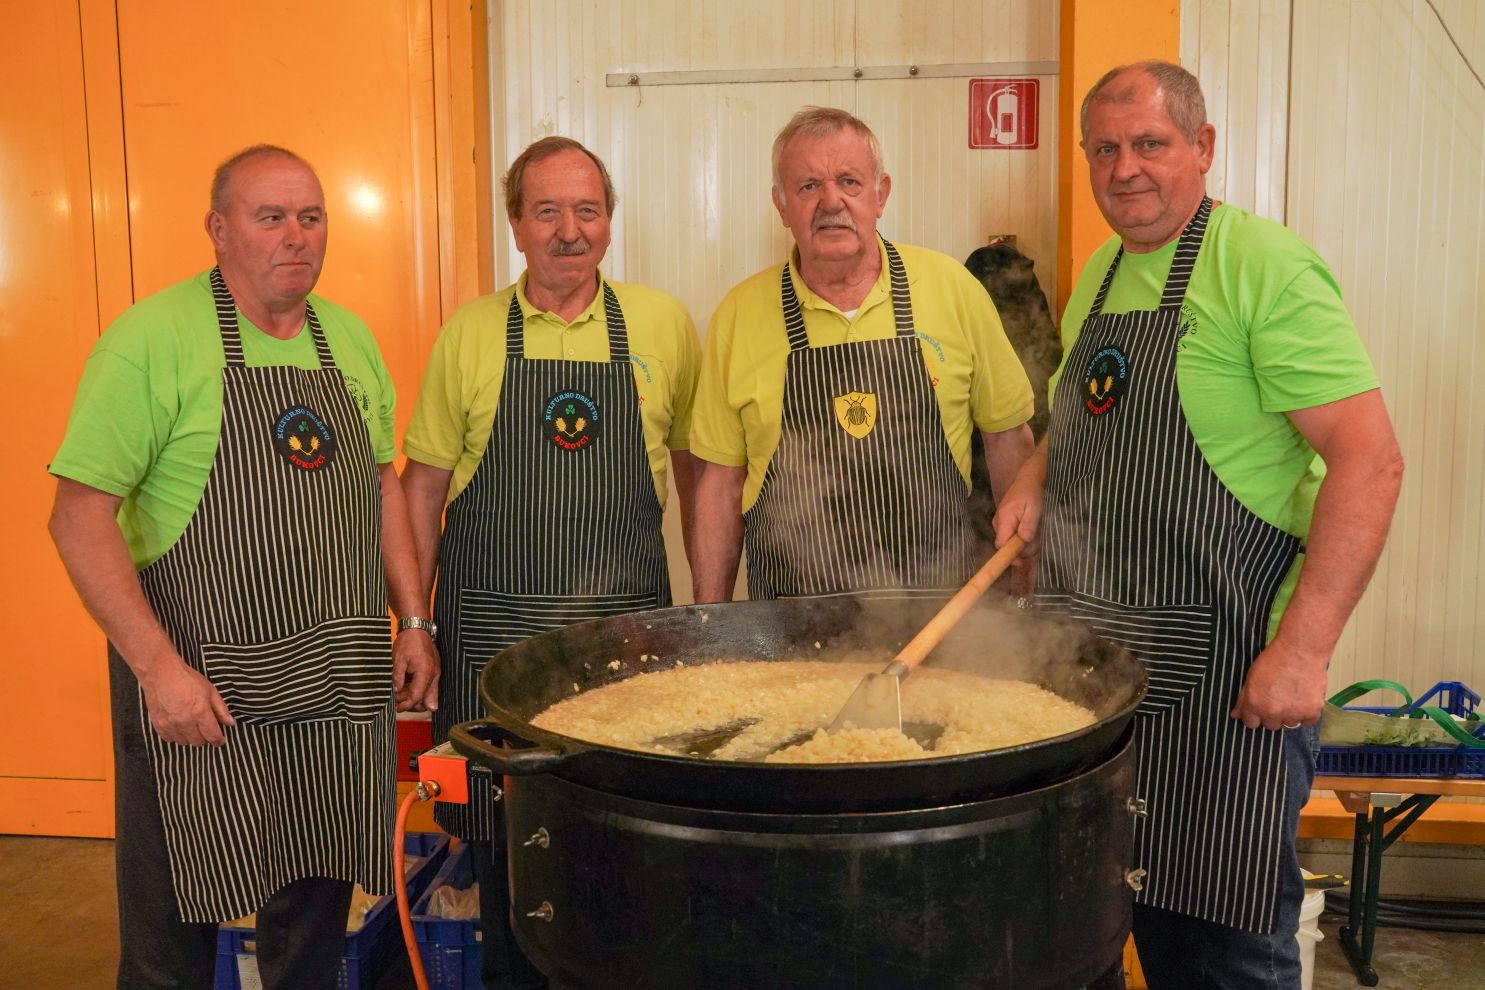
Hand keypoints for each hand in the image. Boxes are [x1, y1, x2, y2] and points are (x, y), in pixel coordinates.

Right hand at [138, 659, 235, 745]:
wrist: (161, 673)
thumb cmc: (187, 679)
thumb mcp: (210, 691)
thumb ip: (221, 709)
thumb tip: (230, 723)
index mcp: (200, 712)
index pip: (212, 735)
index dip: (218, 740)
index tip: (220, 740)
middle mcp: (184, 722)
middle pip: (198, 742)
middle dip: (205, 738)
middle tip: (206, 730)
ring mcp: (170, 724)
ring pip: (184, 742)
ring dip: (190, 738)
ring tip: (192, 727)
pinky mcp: (158, 724)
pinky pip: (169, 739)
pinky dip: (176, 736)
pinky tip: (179, 727)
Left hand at [393, 630, 439, 712]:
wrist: (417, 628)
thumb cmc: (408, 642)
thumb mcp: (399, 660)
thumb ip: (398, 678)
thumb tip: (396, 692)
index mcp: (425, 673)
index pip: (417, 696)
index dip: (407, 704)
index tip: (397, 707)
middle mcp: (433, 675)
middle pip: (426, 699)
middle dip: (412, 703)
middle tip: (397, 700)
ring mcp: (435, 673)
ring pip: (427, 694)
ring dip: (414, 696)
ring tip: (399, 692)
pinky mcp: (433, 670)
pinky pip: (428, 686)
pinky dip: (417, 689)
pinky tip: (406, 686)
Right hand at [993, 470, 1044, 596]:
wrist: (1026, 479)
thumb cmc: (1031, 493)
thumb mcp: (1035, 508)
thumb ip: (1029, 525)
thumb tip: (1024, 541)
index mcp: (1004, 520)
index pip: (1001, 545)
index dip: (1009, 556)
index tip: (1021, 562)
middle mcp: (998, 524)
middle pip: (1007, 546)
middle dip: (1023, 548)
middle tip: (1037, 538)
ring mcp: (1001, 525)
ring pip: (1011, 542)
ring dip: (1026, 542)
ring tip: (1036, 528)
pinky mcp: (1005, 525)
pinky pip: (1013, 537)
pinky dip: (1024, 537)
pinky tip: (1032, 528)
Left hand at [1230, 637, 1328, 730]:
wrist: (1300, 650)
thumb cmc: (1274, 659)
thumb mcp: (1251, 676)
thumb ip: (1244, 698)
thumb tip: (1236, 714)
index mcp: (1255, 704)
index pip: (1251, 723)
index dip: (1254, 715)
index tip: (1260, 708)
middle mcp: (1273, 712)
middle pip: (1271, 725)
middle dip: (1273, 715)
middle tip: (1278, 699)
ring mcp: (1293, 714)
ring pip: (1290, 724)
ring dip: (1290, 714)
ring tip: (1293, 696)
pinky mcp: (1312, 712)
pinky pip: (1308, 721)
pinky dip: (1307, 713)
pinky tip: (1305, 699)